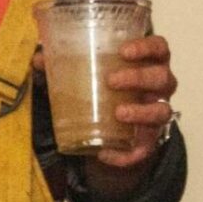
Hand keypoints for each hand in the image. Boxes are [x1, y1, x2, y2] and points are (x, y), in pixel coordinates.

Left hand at [37, 31, 177, 200]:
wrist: (113, 127)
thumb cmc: (106, 89)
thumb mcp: (89, 72)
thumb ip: (66, 64)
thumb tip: (39, 58)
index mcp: (148, 64)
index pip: (159, 48)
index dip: (147, 47)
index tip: (124, 51)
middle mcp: (158, 88)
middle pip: (163, 77)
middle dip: (139, 77)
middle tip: (112, 80)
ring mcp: (156, 113)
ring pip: (163, 111)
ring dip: (142, 111)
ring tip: (119, 113)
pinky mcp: (148, 141)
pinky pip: (144, 150)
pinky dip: (126, 154)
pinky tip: (105, 153)